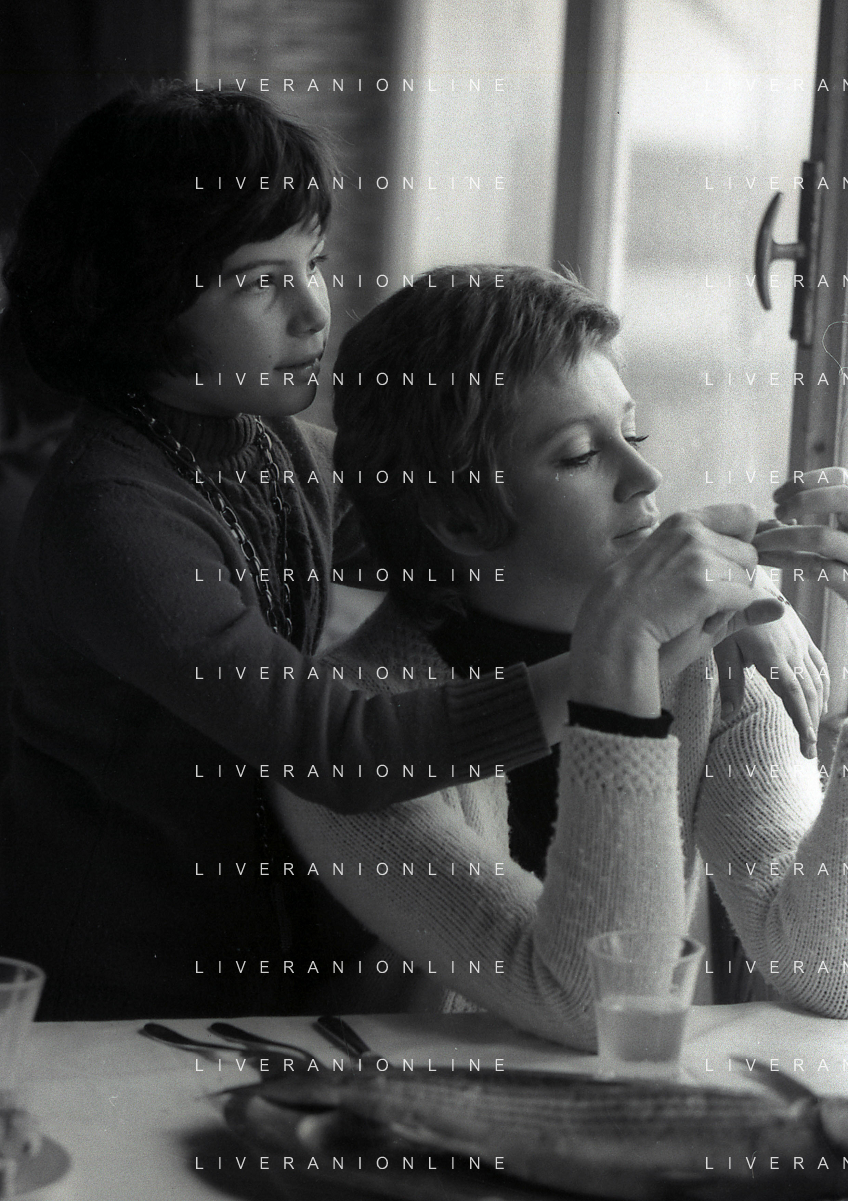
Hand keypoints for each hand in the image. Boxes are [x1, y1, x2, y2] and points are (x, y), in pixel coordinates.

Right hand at [570, 505, 777, 715]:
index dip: (743, 543)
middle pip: (750, 552)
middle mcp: (692, 530)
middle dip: (736, 578)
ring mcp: (698, 556)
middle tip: (697, 597)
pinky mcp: (704, 585)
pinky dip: (728, 614)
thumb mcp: (677, 580)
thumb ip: (724, 577)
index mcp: (682, 521)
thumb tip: (778, 606)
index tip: (726, 565)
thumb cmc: (635, 606)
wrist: (610, 628)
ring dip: (730, 598)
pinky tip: (695, 617)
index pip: (744, 515)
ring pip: (748, 577)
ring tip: (690, 607)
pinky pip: (743, 599)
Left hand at [712, 606, 827, 758]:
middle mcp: (791, 650)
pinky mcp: (802, 636)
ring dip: (819, 709)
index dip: (802, 720)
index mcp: (771, 655)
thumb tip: (728, 715)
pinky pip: (819, 664)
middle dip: (811, 723)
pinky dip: (824, 685)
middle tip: (808, 752)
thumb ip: (730, 682)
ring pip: (817, 680)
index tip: (807, 744)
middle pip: (809, 693)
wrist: (745, 579)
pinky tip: (823, 701)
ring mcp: (800, 642)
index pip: (794, 694)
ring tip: (813, 734)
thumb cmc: (727, 613)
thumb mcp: (722, 648)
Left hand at [754, 467, 847, 600]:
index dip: (804, 482)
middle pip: (841, 497)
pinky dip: (790, 562)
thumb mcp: (835, 537)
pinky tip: (770, 560)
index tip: (776, 497)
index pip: (840, 478)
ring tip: (760, 543)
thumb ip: (810, 525)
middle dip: (801, 500)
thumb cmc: (843, 565)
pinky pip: (824, 571)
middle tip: (776, 513)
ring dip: (781, 538)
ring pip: (821, 537)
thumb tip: (771, 519)